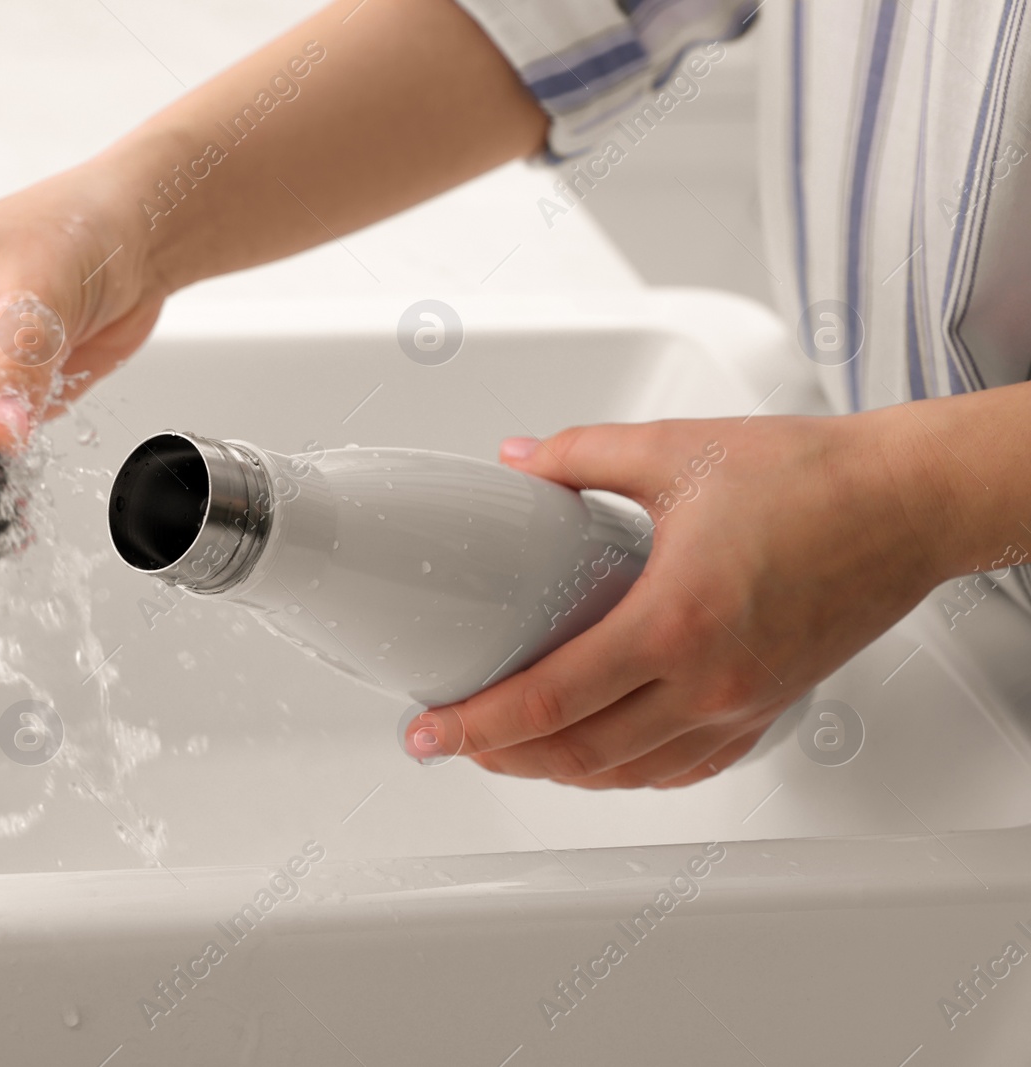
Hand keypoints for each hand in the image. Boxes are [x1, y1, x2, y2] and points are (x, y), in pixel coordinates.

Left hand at [414, 409, 951, 788]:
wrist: (906, 504)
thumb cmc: (812, 479)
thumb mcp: (674, 451)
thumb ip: (579, 456)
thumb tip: (520, 462)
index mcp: (673, 620)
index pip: (548, 700)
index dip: (476, 725)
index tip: (429, 731)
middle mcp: (707, 681)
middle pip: (576, 754)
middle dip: (498, 756)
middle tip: (449, 741)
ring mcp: (739, 706)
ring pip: (626, 773)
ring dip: (555, 770)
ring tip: (506, 747)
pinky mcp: (764, 710)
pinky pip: (680, 766)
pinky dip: (625, 771)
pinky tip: (598, 754)